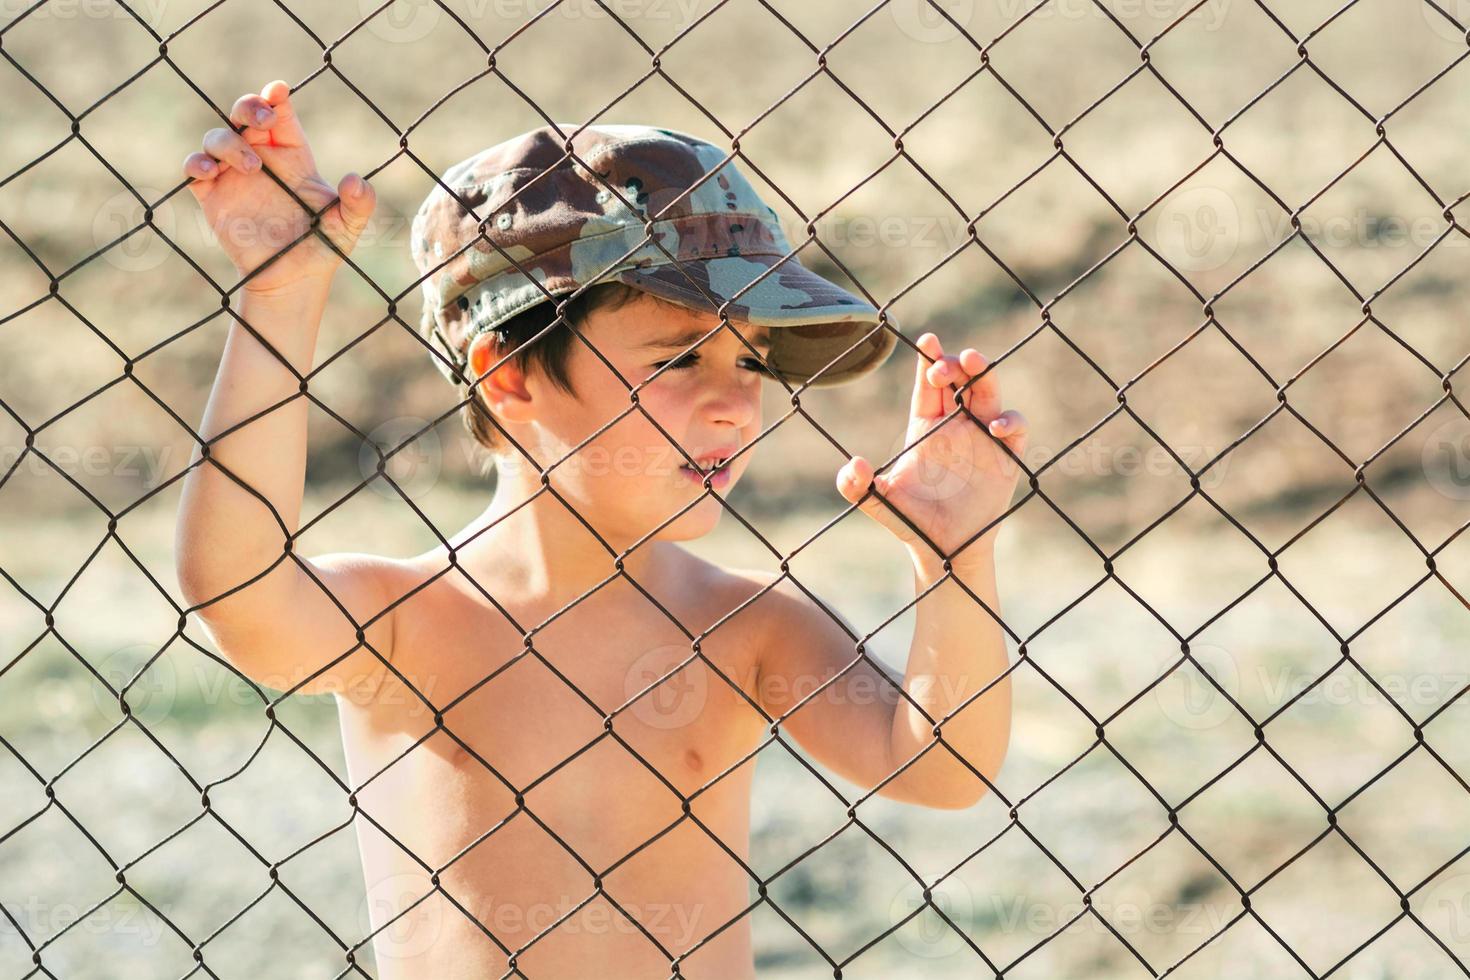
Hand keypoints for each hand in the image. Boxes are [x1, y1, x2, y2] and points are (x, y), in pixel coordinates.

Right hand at [181, 79, 375, 295]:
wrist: (292, 280)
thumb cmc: (322, 248)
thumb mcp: (348, 225)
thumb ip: (359, 204)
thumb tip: (356, 180)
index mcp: (292, 155)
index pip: (281, 114)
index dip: (276, 97)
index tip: (279, 91)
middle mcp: (260, 158)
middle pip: (244, 114)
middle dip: (249, 107)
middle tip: (262, 120)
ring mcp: (233, 175)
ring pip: (217, 137)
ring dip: (229, 143)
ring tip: (251, 166)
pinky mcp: (213, 195)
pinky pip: (194, 168)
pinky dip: (196, 163)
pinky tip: (209, 172)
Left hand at [837, 332, 1027, 569]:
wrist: (942, 552)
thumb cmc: (910, 522)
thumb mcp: (877, 502)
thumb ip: (856, 486)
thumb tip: (853, 465)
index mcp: (925, 426)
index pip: (929, 384)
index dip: (929, 360)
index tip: (927, 339)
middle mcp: (956, 425)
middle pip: (960, 379)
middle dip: (954, 363)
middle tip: (944, 366)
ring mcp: (983, 438)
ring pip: (989, 393)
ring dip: (984, 374)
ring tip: (974, 364)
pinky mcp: (1006, 458)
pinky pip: (1015, 428)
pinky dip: (1010, 421)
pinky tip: (994, 428)